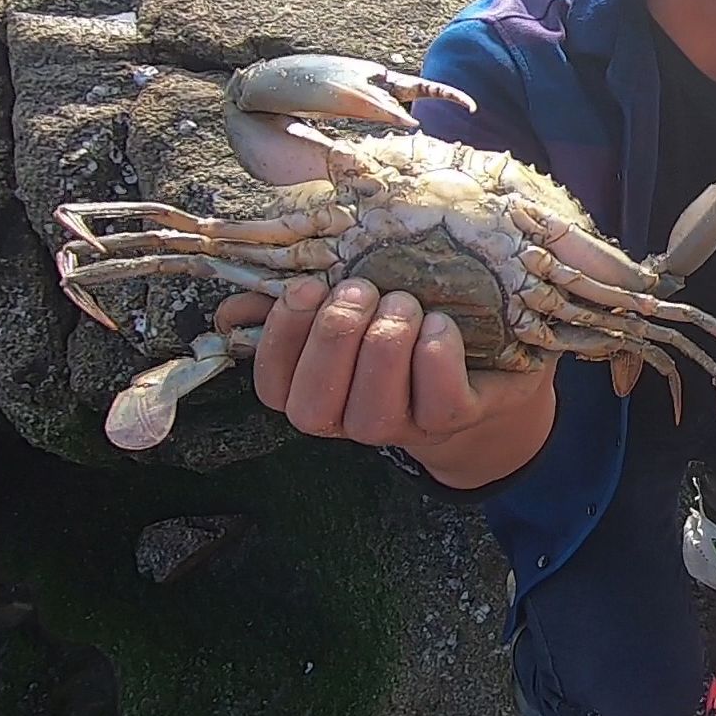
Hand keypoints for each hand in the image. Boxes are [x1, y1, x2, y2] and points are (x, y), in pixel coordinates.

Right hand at [214, 277, 557, 482]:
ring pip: (374, 408)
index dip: (282, 338)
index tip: (306, 288)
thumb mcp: (346, 310)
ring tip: (404, 302)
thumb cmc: (402, 328)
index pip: (273, 386)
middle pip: (315, 404)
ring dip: (386, 343)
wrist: (482, 365)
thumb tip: (234, 307)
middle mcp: (351, 421)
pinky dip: (436, 352)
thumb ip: (291, 303)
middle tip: (362, 290)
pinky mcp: (457, 418)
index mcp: (314, 391)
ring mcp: (404, 427)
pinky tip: (440, 323)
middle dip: (335, 336)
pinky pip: (439, 397)